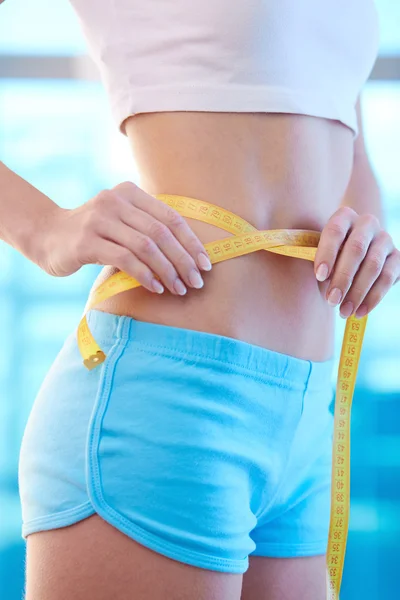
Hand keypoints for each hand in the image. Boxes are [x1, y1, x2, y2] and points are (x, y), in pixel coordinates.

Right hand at [41, 182, 211, 294]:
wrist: (48, 235)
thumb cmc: (95, 234)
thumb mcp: (122, 221)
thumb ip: (148, 227)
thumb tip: (190, 255)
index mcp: (130, 193)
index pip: (170, 217)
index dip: (191, 242)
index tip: (205, 265)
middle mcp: (115, 201)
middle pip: (161, 233)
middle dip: (183, 260)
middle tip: (196, 282)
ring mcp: (99, 219)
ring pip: (145, 246)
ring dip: (167, 271)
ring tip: (178, 288)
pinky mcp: (87, 241)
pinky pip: (125, 259)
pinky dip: (145, 275)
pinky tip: (156, 287)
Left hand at [314, 206, 399, 318]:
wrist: (353, 255)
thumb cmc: (330, 255)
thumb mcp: (319, 253)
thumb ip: (319, 263)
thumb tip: (322, 280)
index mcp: (344, 216)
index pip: (335, 231)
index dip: (327, 253)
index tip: (319, 277)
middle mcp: (367, 223)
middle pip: (356, 249)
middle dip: (343, 278)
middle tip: (331, 301)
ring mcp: (384, 239)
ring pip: (374, 266)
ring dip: (358, 292)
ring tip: (343, 311)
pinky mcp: (397, 257)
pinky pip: (388, 278)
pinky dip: (373, 298)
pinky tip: (360, 312)